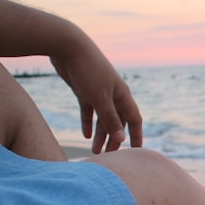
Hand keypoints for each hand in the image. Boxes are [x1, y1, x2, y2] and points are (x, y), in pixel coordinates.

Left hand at [51, 38, 142, 153]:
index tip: (136, 152)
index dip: (136, 135)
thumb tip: (121, 139)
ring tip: (94, 151)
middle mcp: (113, 94)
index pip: (134, 119)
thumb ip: (110, 120)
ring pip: (102, 118)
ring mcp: (98, 92)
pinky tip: (85, 135)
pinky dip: (88, 122)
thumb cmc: (88, 71)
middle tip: (108, 157)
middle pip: (117, 122)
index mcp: (122, 95)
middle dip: (114, 139)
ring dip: (100, 134)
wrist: (68, 46)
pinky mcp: (83, 90)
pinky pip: (89, 111)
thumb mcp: (100, 98)